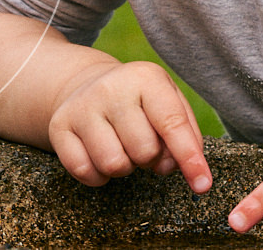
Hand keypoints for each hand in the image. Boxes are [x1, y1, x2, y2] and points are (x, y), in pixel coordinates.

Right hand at [47, 60, 211, 193]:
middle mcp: (111, 87)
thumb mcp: (168, 102)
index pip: (172, 123)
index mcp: (146, 77)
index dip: (190, 158)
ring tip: (123, 147)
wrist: (86, 85)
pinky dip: (100, 176)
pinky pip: (86, 173)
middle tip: (144, 145)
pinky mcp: (59, 126)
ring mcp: (82, 106)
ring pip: (114, 165)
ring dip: (125, 167)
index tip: (203, 186)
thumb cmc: (140, 102)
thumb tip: (193, 173)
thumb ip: (187, 134)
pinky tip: (101, 155)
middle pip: (144, 150)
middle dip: (150, 158)